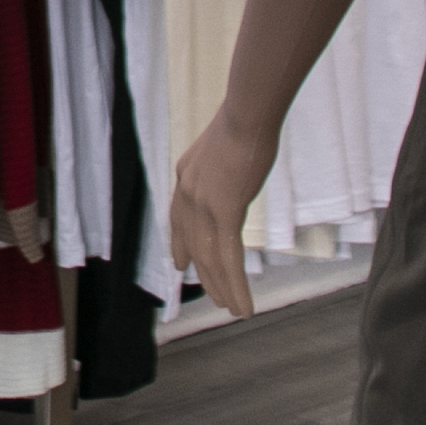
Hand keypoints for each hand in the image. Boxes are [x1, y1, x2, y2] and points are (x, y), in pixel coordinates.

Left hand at [170, 114, 273, 318]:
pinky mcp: (224, 214)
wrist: (247, 115)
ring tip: (232, 309)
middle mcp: (188, 194)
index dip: (180, 244)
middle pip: (194, 244)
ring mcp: (203, 206)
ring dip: (222, 288)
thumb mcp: (223, 146)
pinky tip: (244, 306)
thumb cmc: (244, 122)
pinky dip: (237, 287)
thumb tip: (230, 173)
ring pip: (211, 259)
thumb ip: (220, 167)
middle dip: (204, 274)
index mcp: (186, 176)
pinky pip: (230, 260)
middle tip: (214, 297)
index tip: (180, 263)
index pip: (179, 219)